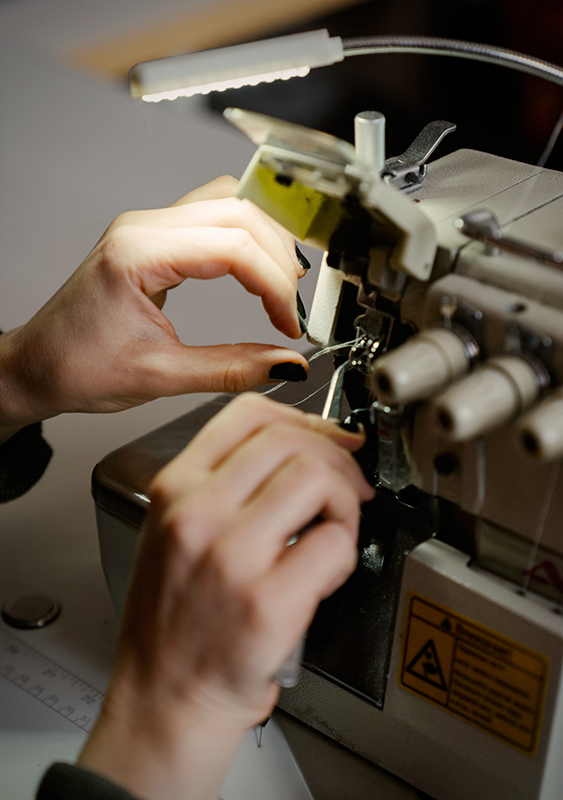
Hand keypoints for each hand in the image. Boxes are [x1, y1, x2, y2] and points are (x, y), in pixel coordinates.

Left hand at [0, 177, 307, 439]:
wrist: (37, 365)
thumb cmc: (76, 367)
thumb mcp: (161, 376)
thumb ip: (231, 368)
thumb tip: (286, 364)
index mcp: (137, 254)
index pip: (232, 247)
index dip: (273, 286)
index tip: (288, 324)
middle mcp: (142, 227)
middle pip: (238, 213)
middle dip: (277, 259)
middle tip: (290, 307)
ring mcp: (146, 226)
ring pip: (228, 204)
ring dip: (265, 240)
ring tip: (282, 285)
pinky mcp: (152, 236)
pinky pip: (211, 214)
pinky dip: (244, 236)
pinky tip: (255, 266)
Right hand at [78, 394, 373, 799]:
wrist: (165, 696)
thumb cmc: (173, 618)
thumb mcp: (173, 529)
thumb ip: (226, 483)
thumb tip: (303, 448)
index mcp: (175, 489)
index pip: (247, 413)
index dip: (305, 417)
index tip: (331, 436)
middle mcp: (198, 514)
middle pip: (290, 440)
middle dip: (337, 458)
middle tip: (348, 487)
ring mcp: (231, 557)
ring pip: (317, 480)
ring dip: (345, 501)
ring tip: (335, 529)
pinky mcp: (267, 603)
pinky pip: (334, 544)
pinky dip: (346, 551)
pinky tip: (328, 571)